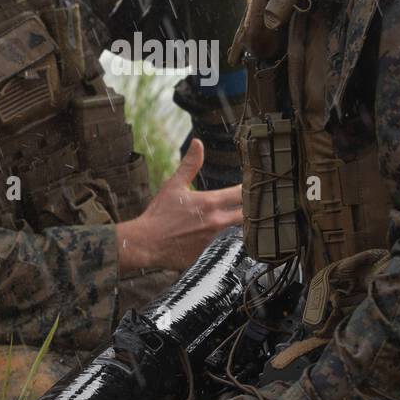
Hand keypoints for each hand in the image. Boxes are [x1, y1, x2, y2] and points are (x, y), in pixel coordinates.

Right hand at [114, 139, 241, 273]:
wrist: (145, 243)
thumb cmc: (159, 214)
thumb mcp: (174, 185)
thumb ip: (190, 164)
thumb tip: (198, 143)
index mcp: (209, 202)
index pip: (241, 194)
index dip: (251, 189)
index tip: (254, 185)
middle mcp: (216, 222)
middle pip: (247, 215)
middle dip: (251, 210)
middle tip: (254, 205)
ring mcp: (214, 241)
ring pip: (239, 233)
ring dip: (241, 227)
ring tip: (243, 222)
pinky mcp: (210, 256)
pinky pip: (226, 249)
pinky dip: (228, 243)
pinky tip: (226, 240)